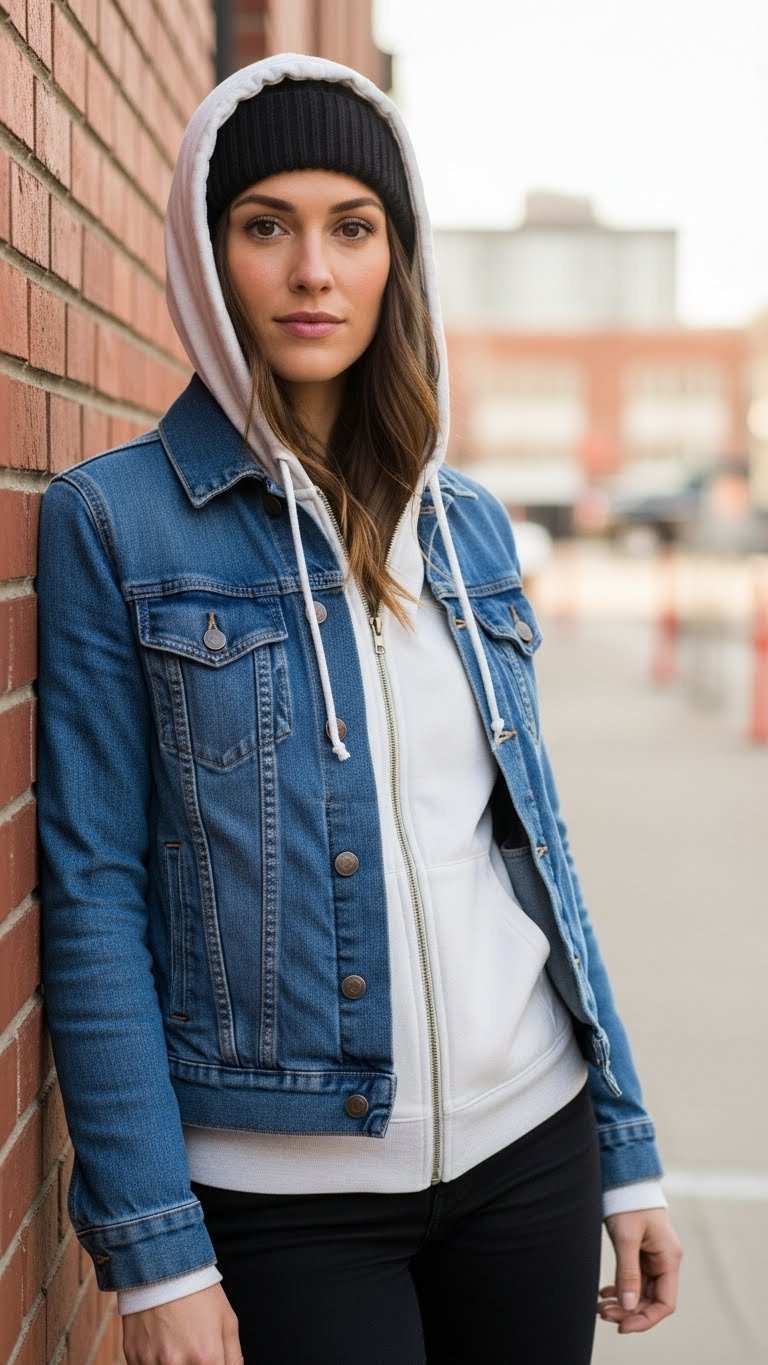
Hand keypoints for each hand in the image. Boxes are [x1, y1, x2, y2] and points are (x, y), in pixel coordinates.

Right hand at [122, 1283, 242, 1363]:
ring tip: (176, 1347)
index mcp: (206, 1357)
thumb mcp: (227, 1321)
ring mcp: (152, 1363)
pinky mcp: (133, 1358)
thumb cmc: (198, 1293)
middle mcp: (177, 1364)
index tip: (208, 1362)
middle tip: (191, 1354)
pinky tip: (160, 1348)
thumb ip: (233, 1358)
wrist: (161, 1266)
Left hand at [598, 1207, 681, 1333]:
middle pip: (651, 1300)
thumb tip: (628, 1307)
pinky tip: (605, 1293)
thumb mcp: (626, 1238)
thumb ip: (628, 1273)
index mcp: (669, 1259)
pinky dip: (620, 1289)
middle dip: (628, 1311)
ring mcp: (652, 1258)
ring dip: (622, 1302)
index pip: (665, 1303)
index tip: (622, 1326)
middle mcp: (664, 1261)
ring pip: (640, 1292)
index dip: (645, 1319)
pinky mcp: (640, 1253)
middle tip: (603, 1313)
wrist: (624, 1178)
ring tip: (600, 1306)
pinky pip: (634, 1280)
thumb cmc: (629, 1202)